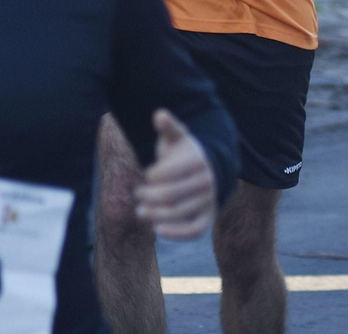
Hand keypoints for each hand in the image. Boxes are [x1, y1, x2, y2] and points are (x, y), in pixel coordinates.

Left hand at [135, 110, 216, 239]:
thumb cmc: (185, 154)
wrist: (208, 172)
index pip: (167, 173)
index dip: (151, 176)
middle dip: (148, 196)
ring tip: (140, 212)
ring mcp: (208, 201)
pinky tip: (157, 228)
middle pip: (169, 195)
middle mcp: (207, 182)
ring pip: (177, 213)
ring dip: (154, 215)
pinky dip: (176, 233)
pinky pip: (194, 231)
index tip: (147, 175)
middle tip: (138, 194)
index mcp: (198, 161)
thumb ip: (169, 127)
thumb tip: (159, 114)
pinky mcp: (208, 218)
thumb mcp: (177, 139)